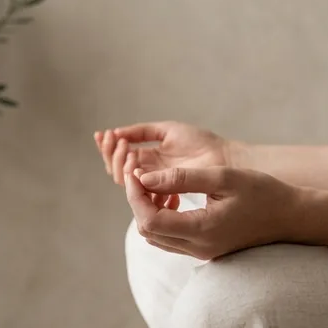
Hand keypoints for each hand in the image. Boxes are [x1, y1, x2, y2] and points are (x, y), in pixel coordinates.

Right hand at [95, 121, 236, 185]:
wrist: (226, 158)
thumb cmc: (202, 143)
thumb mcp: (168, 131)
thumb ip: (142, 131)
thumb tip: (115, 133)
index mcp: (148, 160)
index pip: (119, 158)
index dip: (108, 147)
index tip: (102, 134)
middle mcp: (148, 176)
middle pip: (117, 170)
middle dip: (111, 155)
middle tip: (116, 141)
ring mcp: (154, 187)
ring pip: (125, 181)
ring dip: (119, 164)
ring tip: (126, 148)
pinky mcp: (162, 195)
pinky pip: (140, 189)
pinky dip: (133, 176)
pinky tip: (136, 162)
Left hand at [125, 165, 306, 259]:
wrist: (292, 217)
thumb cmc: (263, 193)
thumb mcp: (223, 178)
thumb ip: (181, 179)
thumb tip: (143, 179)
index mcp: (202, 231)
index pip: (149, 220)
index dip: (135, 195)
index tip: (136, 172)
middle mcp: (198, 248)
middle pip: (147, 230)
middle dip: (138, 201)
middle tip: (143, 175)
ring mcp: (201, 253)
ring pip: (155, 236)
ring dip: (148, 210)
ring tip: (159, 184)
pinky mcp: (204, 250)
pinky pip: (170, 238)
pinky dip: (162, 218)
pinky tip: (173, 197)